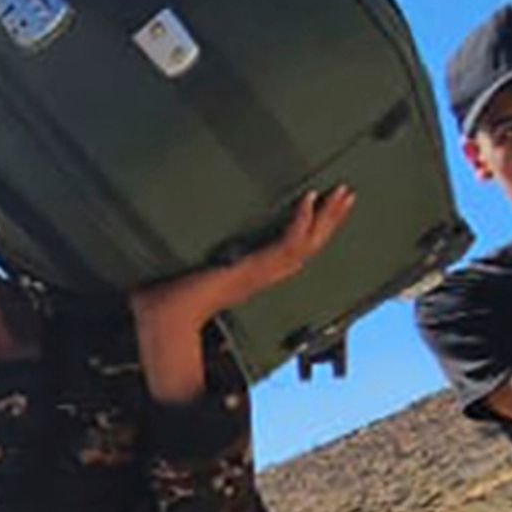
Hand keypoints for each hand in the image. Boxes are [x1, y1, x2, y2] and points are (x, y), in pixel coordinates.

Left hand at [131, 185, 358, 338]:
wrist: (163, 320)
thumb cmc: (170, 296)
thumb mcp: (185, 267)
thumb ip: (187, 255)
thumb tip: (174, 233)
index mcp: (253, 272)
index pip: (294, 248)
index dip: (313, 228)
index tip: (325, 203)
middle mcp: (263, 275)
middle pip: (310, 246)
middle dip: (331, 219)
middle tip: (348, 192)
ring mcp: (260, 274)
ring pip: (306, 245)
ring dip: (325, 218)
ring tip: (341, 193)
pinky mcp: (251, 271)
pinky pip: (285, 245)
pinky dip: (299, 222)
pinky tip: (307, 200)